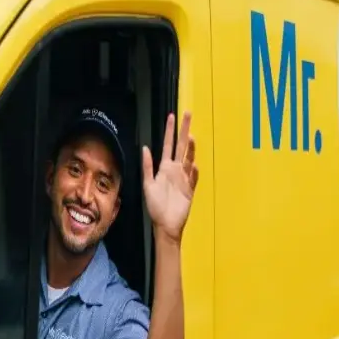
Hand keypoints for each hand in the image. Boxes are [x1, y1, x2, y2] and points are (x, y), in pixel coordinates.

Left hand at [142, 111, 198, 242]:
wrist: (165, 224)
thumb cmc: (155, 207)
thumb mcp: (147, 185)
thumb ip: (147, 167)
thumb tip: (144, 148)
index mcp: (164, 168)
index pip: (168, 145)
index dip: (170, 131)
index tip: (172, 116)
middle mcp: (175, 170)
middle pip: (181, 146)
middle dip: (184, 130)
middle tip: (188, 114)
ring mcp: (184, 179)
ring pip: (189, 159)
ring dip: (190, 148)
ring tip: (191, 137)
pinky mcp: (190, 190)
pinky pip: (193, 178)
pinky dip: (193, 171)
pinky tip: (192, 164)